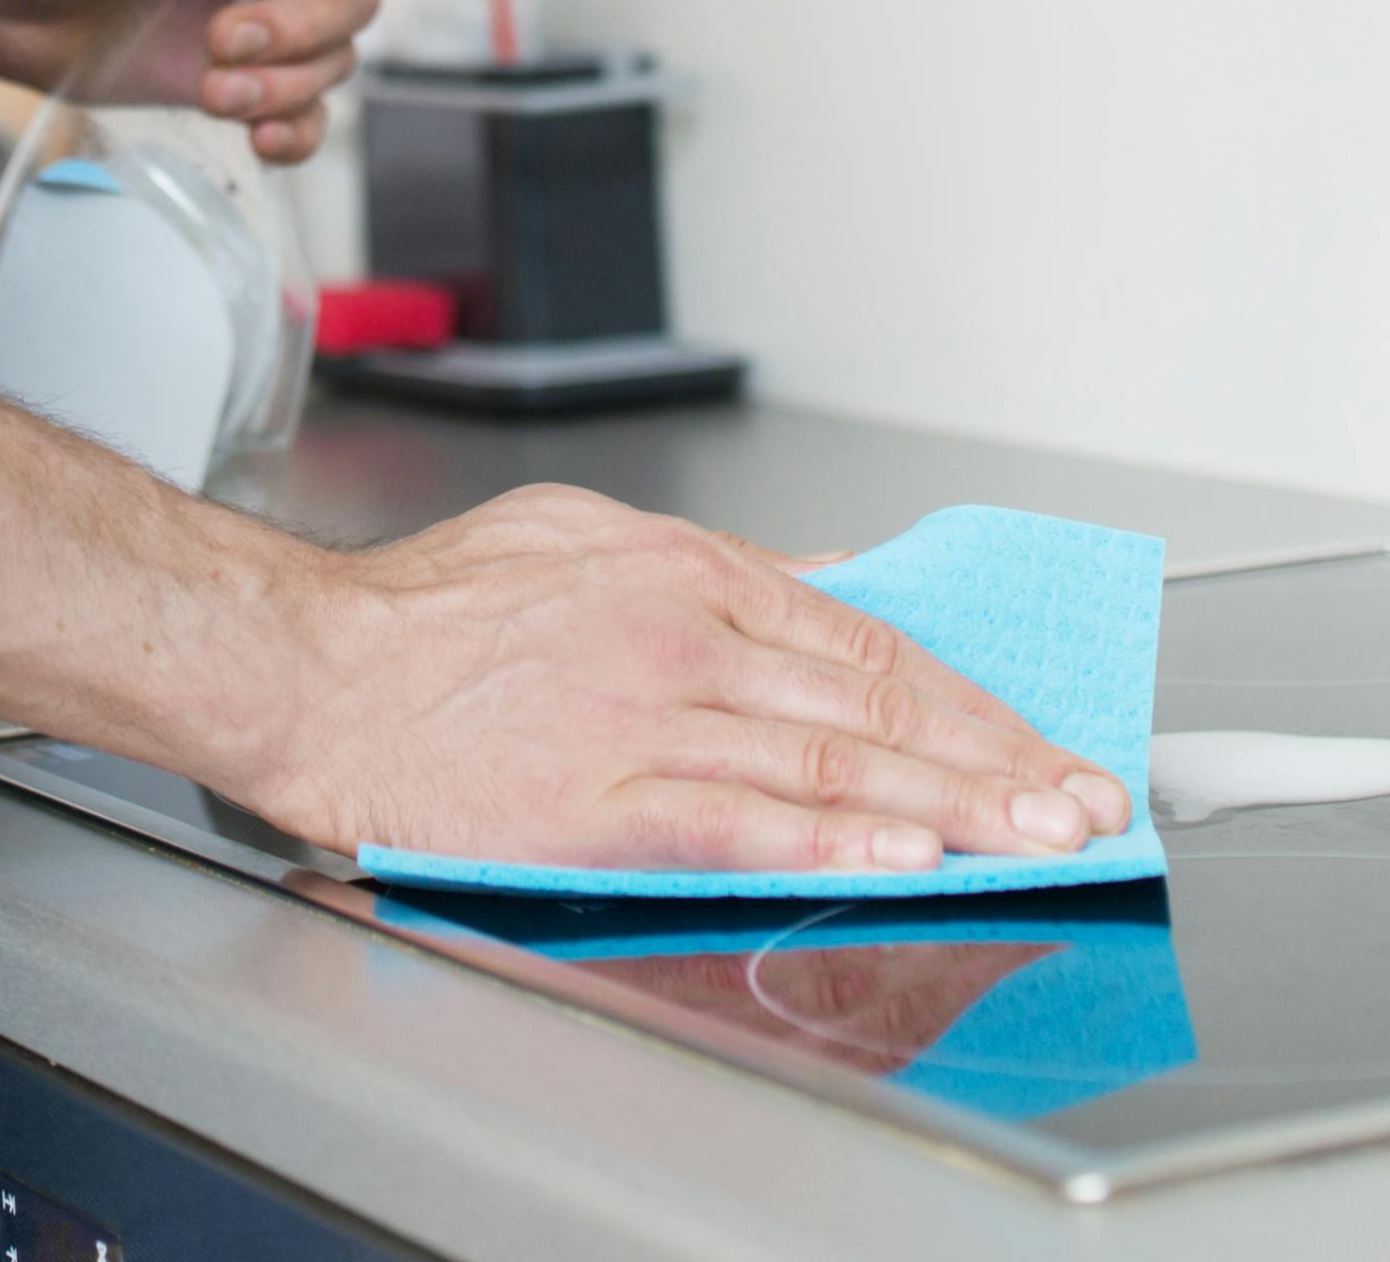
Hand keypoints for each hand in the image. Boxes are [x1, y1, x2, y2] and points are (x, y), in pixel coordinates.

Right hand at [241, 486, 1133, 877]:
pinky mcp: (593, 798)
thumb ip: (714, 566)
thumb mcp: (581, 538)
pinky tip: (899, 851)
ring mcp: (640, 716)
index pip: (867, 638)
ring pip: (828, 757)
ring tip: (1034, 834)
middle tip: (1083, 799)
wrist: (306, 666)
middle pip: (872, 699)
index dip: (970, 698)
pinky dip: (827, 833)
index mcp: (685, 569)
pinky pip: (735, 817)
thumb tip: (832, 581)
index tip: (1042, 741)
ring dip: (948, 802)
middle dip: (994, 757)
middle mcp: (679, 634)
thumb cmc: (424, 612)